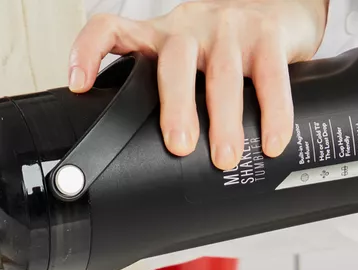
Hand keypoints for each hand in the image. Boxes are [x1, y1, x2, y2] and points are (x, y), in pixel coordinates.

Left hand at [69, 0, 330, 168]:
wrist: (278, 12)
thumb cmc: (220, 50)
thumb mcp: (183, 64)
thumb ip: (161, 97)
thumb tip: (135, 166)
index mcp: (158, 36)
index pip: (112, 29)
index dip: (89, 51)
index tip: (79, 85)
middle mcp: (189, 28)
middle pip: (175, 61)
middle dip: (177, 106)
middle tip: (180, 146)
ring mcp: (229, 29)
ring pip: (223, 72)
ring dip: (225, 119)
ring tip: (225, 158)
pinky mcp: (268, 35)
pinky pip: (270, 75)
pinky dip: (273, 112)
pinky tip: (272, 141)